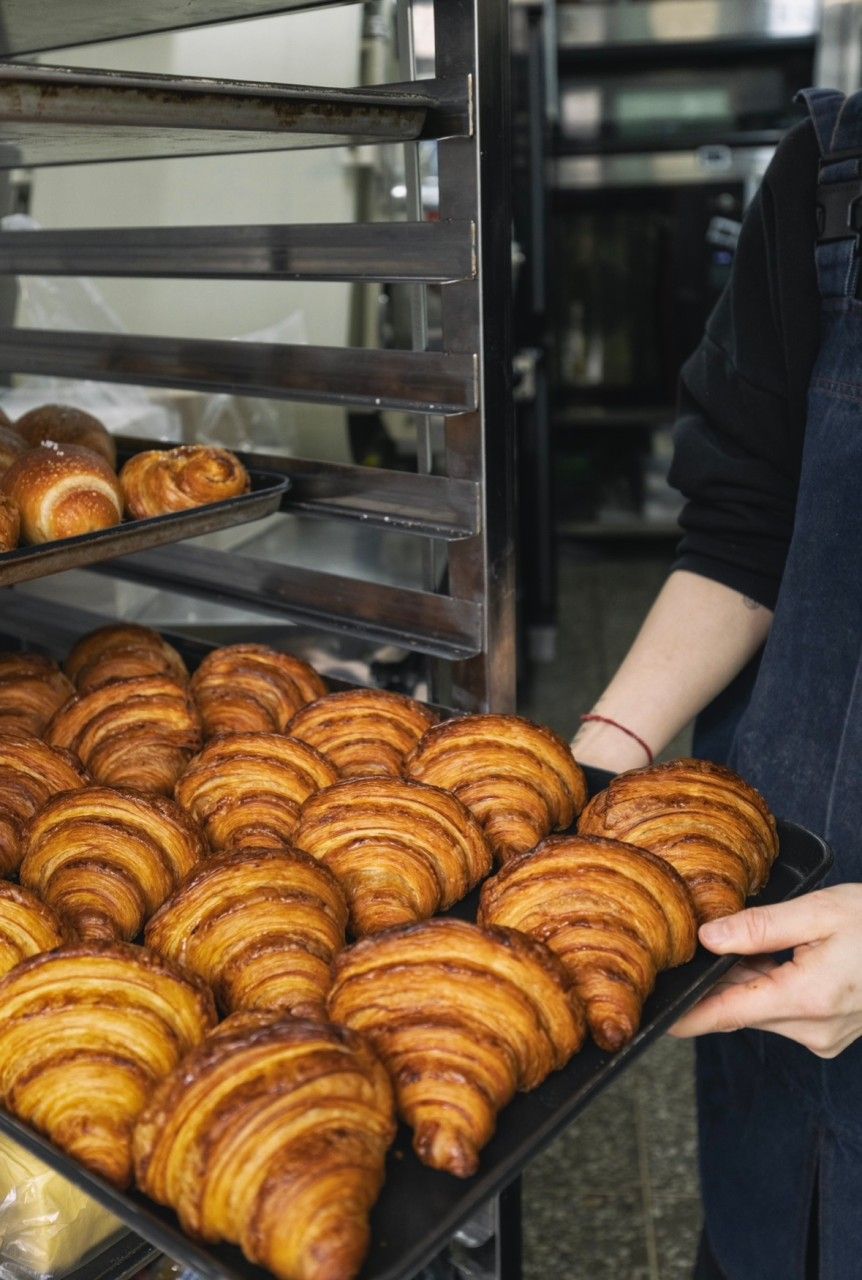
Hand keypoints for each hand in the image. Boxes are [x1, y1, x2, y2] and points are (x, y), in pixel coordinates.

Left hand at [669, 885, 861, 1057]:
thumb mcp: (820, 911)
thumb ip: (760, 926)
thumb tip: (708, 937)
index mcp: (807, 1000)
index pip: (727, 1015)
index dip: (688, 1015)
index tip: (655, 1017)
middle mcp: (814, 1030)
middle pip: (741, 1009)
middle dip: (720, 980)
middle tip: (703, 943)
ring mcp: (825, 1036)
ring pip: (763, 1009)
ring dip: (749, 980)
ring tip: (756, 940)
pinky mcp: (833, 1033)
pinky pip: (785, 1011)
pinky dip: (773, 985)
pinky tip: (780, 956)